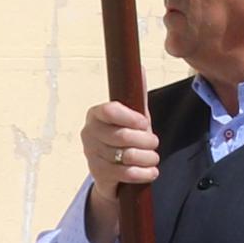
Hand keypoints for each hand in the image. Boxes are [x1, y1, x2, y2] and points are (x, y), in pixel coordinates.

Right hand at [79, 99, 156, 242]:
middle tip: (154, 142)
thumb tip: (141, 69)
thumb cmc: (123, 137)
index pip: (110, 111)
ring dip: (148, 157)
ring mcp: (91, 154)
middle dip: (146, 140)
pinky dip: (144, 173)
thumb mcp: (131, 117)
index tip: (145, 123)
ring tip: (154, 157)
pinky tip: (152, 171)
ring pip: (127, 156)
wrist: (111, 171)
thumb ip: (137, 95)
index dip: (130, 117)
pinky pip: (126, 173)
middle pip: (122, 136)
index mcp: (96, 114)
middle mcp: (89, 133)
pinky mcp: (98, 173)